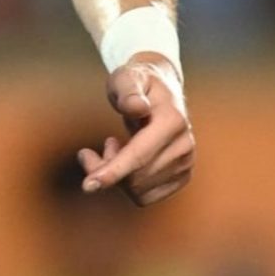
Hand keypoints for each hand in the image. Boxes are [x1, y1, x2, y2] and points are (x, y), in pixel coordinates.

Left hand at [80, 56, 193, 206]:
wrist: (162, 92)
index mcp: (172, 121)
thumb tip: (136, 107)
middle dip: (105, 170)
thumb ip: (128, 92)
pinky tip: (122, 163)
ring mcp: (186, 163)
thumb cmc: (138, 84)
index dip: (113, 172)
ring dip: (115, 177)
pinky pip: (145, 197)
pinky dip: (127, 186)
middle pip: (135, 178)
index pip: (139, 156)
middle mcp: (185, 145)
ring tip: (111, 148)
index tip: (88, 185)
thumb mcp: (126, 78)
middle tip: (89, 153)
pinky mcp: (181, 177)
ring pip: (138, 191)